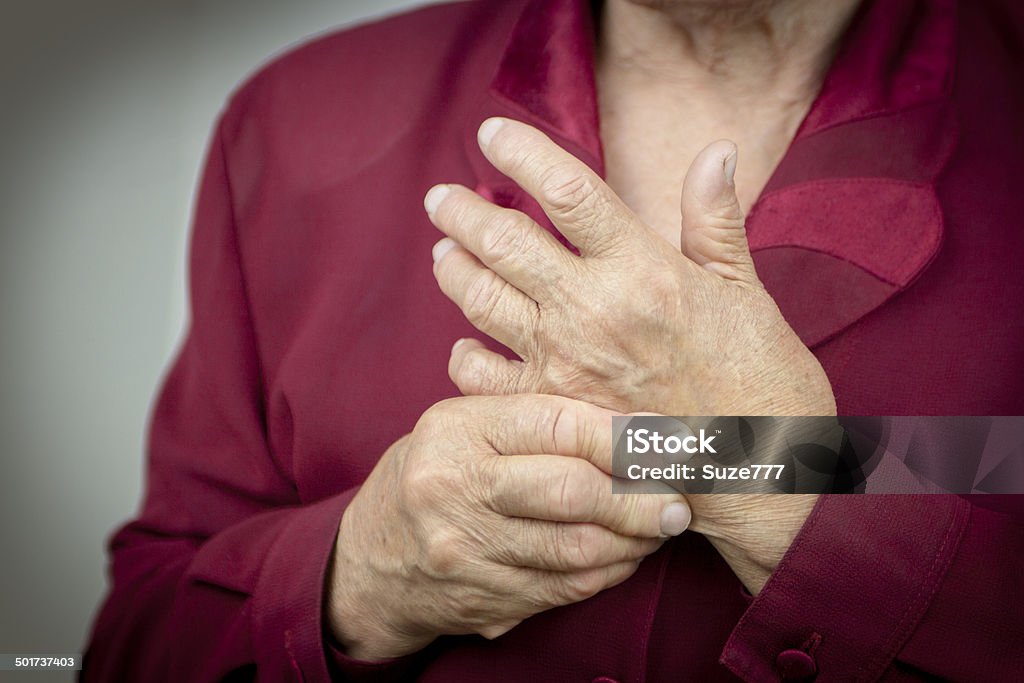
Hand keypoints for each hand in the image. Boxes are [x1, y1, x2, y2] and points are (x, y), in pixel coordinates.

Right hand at [326, 394, 690, 659]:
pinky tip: (625, 555)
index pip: (557, 424)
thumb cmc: (436, 474)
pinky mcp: (482, 597)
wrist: (372, 558)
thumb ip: (532, 421)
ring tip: (659, 526)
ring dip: (633, 541)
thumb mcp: (464, 427)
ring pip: (576, 548)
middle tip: (678, 499)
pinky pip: (565, 587)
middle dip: (640, 497)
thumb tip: (636, 424)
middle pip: (572, 491)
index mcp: (457, 430)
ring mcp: (466, 549)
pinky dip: (608, 573)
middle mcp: (456, 487)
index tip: (669, 441)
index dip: (623, 434)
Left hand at [424, 118, 834, 592]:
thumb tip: (715, 150)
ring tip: (442, 253)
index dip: (522, 151)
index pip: (566, 189)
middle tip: (441, 197)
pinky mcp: (551, 413)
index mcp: (642, 268)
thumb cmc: (761, 382)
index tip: (492, 133)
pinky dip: (464, 357)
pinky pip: (483, 376)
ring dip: (454, 270)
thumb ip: (715, 221)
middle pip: (504, 241)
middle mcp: (592, 309)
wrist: (760, 476)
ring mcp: (564, 364)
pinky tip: (463, 344)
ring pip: (482, 300)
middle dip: (463, 211)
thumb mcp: (745, 292)